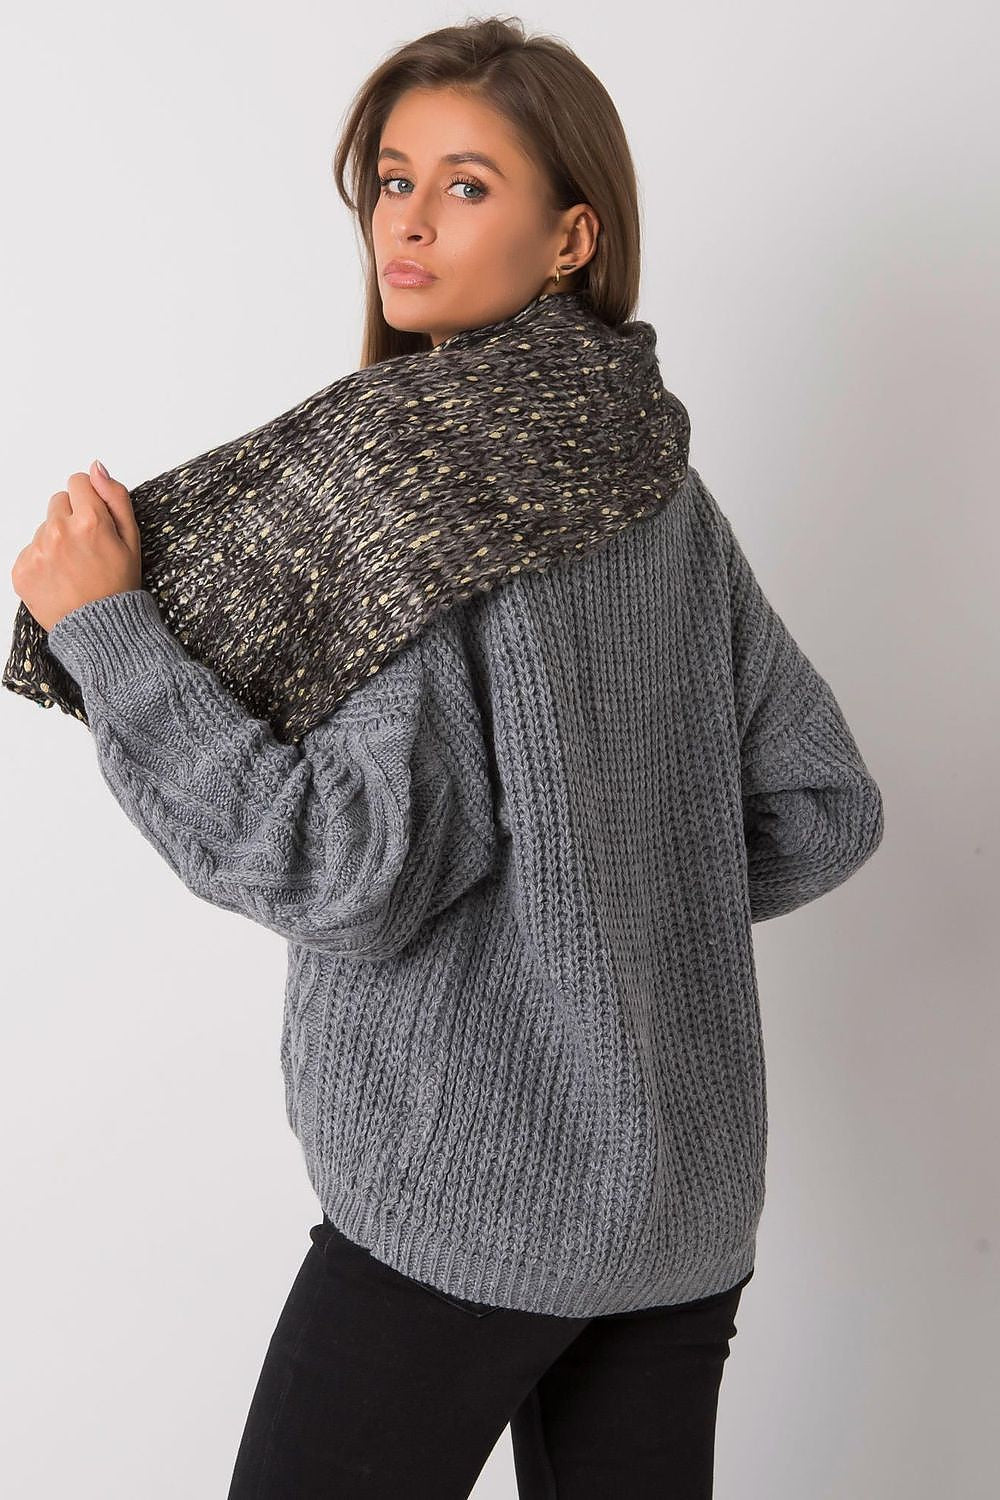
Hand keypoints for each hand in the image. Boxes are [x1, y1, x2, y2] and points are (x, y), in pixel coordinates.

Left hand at [11, 460, 142, 632]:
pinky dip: (42, 562)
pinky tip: (59, 579)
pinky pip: (29, 550)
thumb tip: (96, 468)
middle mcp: (59, 531)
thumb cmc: (118, 586)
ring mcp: (37, 550)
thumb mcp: (132, 540)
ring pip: (44, 528)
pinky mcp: (22, 569)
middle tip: (86, 549)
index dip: (90, 502)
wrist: (100, 631)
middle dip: (71, 519)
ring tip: (73, 568)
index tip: (95, 523)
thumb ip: (115, 498)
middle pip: (58, 502)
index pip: (77, 482)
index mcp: (90, 520)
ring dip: (56, 541)